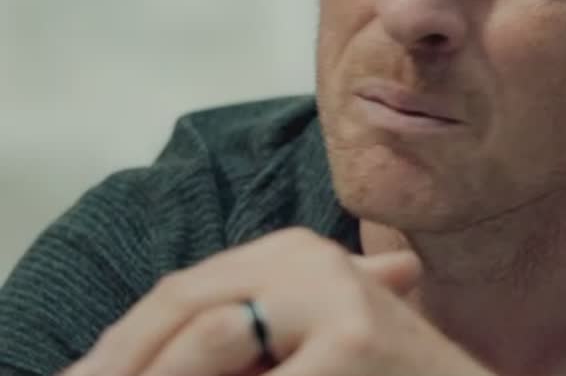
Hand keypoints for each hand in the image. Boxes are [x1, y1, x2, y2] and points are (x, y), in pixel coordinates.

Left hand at [63, 228, 493, 375]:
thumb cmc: (387, 375)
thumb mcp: (311, 339)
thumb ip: (257, 327)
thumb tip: (130, 356)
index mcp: (297, 251)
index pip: (183, 291)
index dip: (127, 342)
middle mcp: (312, 259)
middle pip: (183, 302)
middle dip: (130, 358)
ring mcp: (334, 297)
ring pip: (208, 340)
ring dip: (163, 371)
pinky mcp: (352, 343)